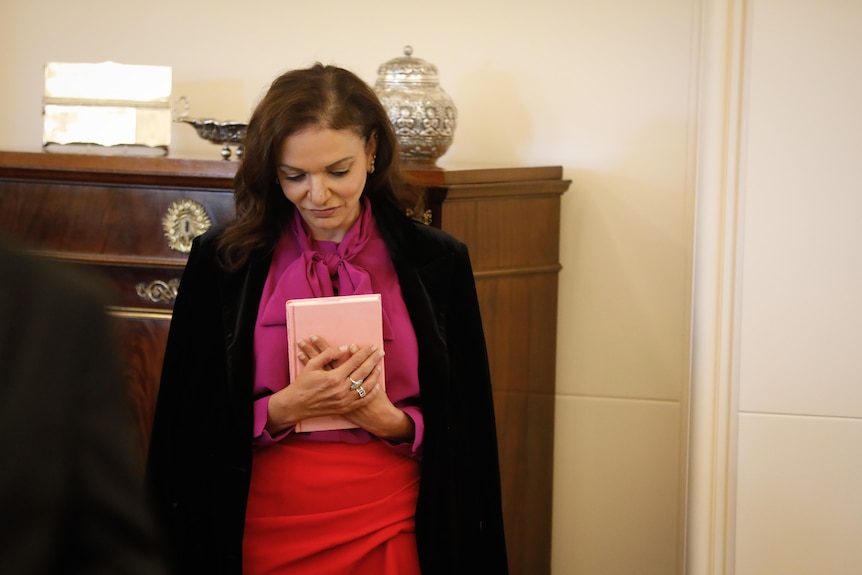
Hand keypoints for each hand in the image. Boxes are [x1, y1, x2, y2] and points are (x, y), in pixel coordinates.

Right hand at [287, 336, 413, 443]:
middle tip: (381, 352)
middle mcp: (341, 390)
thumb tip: (345, 348)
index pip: (355, 361)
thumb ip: (329, 354)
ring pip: (366, 386)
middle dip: (374, 360)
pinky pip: (363, 400)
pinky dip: (371, 392)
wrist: (296, 405)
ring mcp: (344, 400)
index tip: (372, 347)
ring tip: (379, 366)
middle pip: (363, 372)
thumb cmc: (303, 383)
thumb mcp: (312, 365)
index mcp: (334, 377)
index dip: (365, 353)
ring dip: (375, 375)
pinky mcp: (345, 408)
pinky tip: (376, 385)